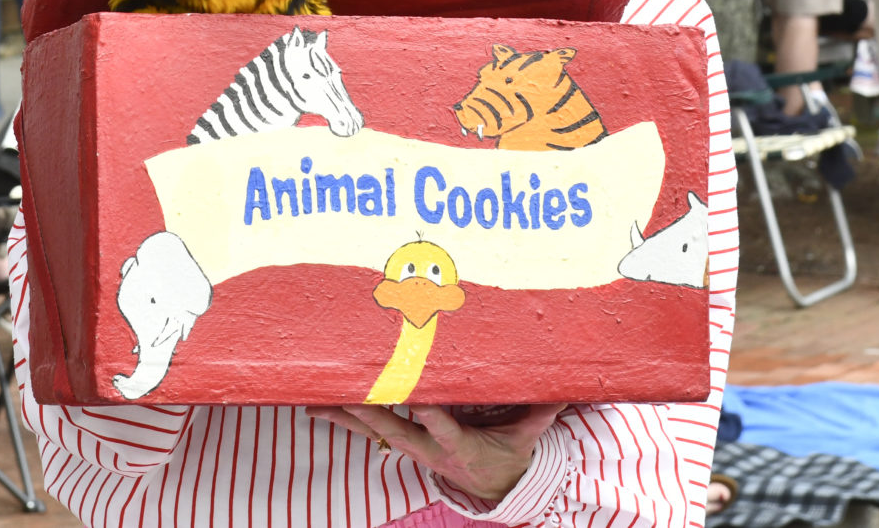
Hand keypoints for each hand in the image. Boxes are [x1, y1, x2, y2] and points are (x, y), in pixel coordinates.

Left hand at [313, 405, 564, 506]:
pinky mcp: (402, 445)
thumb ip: (540, 414)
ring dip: (344, 415)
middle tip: (346, 391)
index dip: (426, 412)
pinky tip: (316, 409)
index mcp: (459, 445)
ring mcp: (412, 448)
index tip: (413, 393)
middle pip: (394, 428)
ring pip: (373, 430)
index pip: (441, 426)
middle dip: (370, 410)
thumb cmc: (508, 456)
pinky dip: (342, 419)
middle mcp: (428, 449)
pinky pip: (368, 432)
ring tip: (313, 400)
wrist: (492, 489)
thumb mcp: (527, 439)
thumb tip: (565, 390)